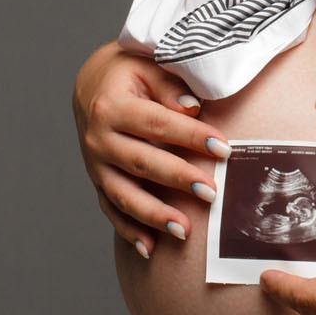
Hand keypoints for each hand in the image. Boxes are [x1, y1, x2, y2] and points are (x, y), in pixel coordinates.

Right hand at [71, 40, 229, 258]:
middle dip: (178, 179)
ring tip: (184, 231)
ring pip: (124, 195)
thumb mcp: (149, 66)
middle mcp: (98, 139)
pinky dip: (130, 231)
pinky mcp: (97, 181)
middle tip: (211, 193)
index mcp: (111, 105)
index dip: (191, 136)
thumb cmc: (131, 73)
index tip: (224, 148)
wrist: (92, 85)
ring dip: (154, 215)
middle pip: (142, 162)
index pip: (156, 123)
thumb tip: (193, 109)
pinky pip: (111, 210)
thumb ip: (170, 87)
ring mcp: (95, 165)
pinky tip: (150, 248)